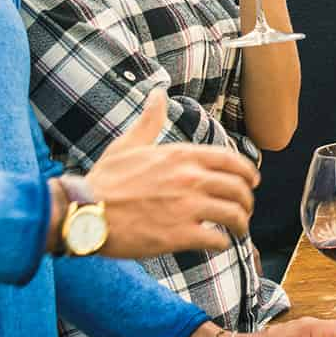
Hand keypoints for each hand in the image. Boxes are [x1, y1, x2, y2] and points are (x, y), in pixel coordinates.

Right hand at [82, 90, 259, 257]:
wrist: (83, 212)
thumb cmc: (105, 180)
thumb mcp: (129, 143)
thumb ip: (150, 119)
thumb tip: (157, 92)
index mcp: (182, 156)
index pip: (232, 161)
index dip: (248, 173)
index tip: (252, 183)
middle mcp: (190, 178)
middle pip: (239, 189)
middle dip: (247, 202)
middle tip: (245, 211)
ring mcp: (187, 207)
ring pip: (234, 215)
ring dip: (241, 224)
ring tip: (237, 230)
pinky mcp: (179, 235)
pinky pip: (217, 240)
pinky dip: (223, 243)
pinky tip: (218, 244)